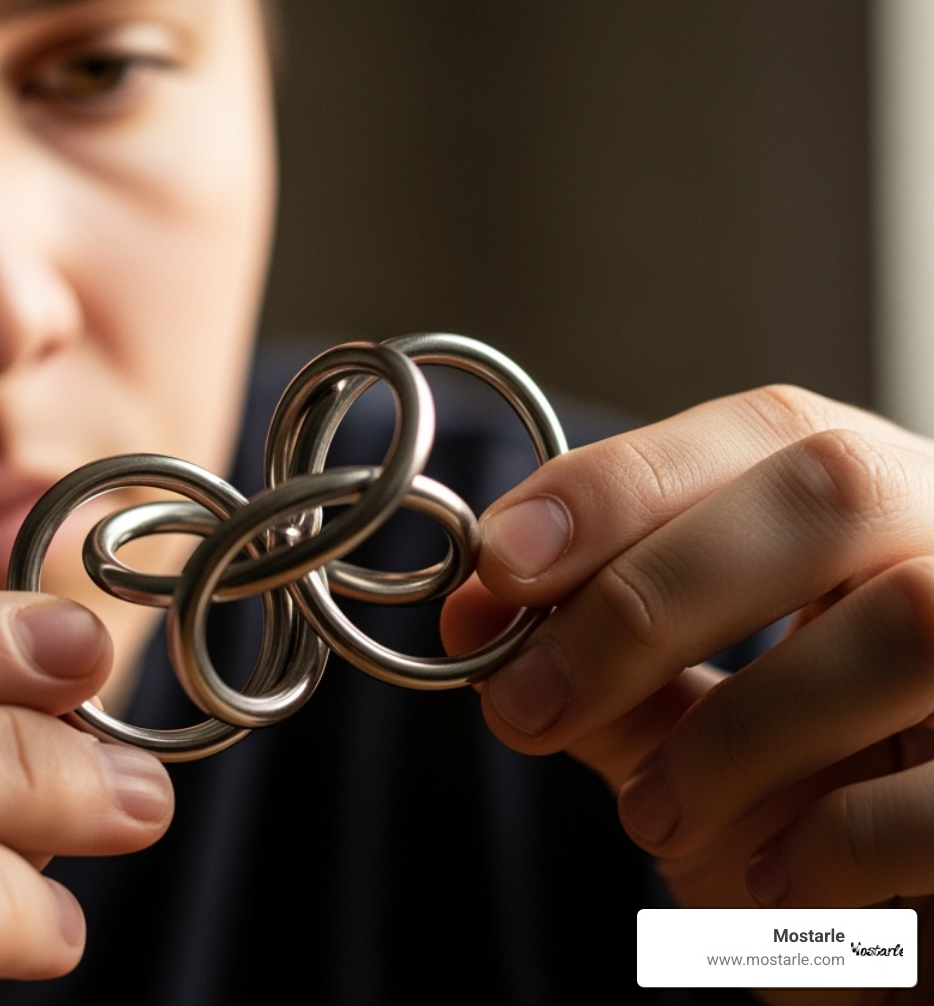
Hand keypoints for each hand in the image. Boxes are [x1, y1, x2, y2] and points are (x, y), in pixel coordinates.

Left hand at [442, 387, 933, 997]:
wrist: (918, 933)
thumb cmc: (817, 814)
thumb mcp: (697, 736)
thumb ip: (603, 672)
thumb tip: (476, 613)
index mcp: (882, 518)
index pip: (768, 433)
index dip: (623, 480)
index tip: (499, 559)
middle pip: (831, 490)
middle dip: (647, 596)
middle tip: (526, 704)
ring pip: (905, 621)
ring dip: (732, 733)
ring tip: (652, 818)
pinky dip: (831, 843)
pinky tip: (773, 887)